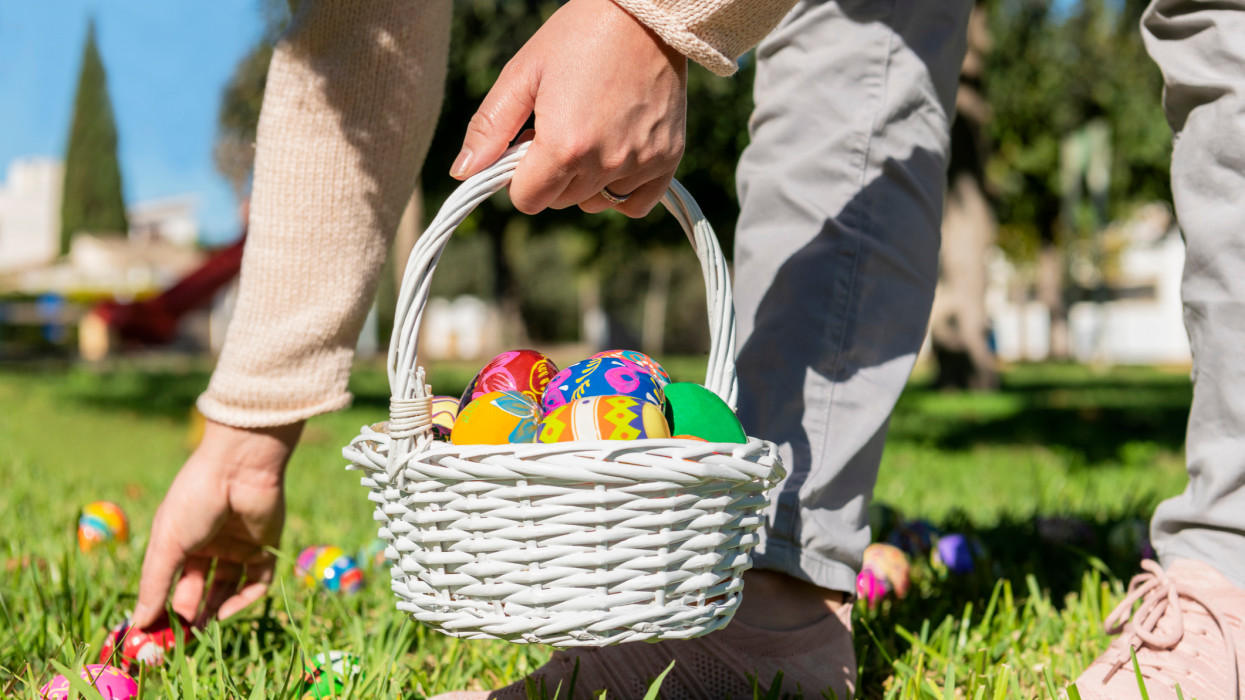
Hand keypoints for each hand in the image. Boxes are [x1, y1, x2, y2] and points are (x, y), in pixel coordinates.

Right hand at [131, 420, 301, 628]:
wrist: (240, 468)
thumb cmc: (196, 499)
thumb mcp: (167, 543)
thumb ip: (155, 584)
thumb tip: (139, 622)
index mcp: (182, 538)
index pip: (173, 579)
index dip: (165, 605)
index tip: (157, 632)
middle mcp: (211, 543)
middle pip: (201, 587)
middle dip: (191, 613)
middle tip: (182, 638)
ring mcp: (239, 546)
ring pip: (229, 588)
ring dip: (217, 611)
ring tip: (203, 632)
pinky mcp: (265, 547)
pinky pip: (256, 581)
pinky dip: (243, 600)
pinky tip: (226, 613)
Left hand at [451, 0, 686, 217]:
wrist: (646, 14)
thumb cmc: (578, 36)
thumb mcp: (523, 74)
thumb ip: (490, 127)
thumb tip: (463, 172)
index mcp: (564, 146)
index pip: (527, 200)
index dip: (519, 176)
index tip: (528, 144)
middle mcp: (606, 163)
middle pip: (560, 201)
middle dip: (551, 175)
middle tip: (561, 128)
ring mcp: (641, 163)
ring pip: (595, 203)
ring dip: (585, 182)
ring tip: (591, 134)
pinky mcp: (668, 159)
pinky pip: (635, 203)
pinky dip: (622, 190)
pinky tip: (617, 156)